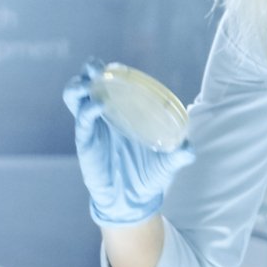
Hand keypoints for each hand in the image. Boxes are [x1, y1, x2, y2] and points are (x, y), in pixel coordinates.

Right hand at [63, 65, 195, 225]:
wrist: (131, 201)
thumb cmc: (146, 176)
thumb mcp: (166, 163)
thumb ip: (179, 155)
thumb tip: (191, 148)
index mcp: (122, 115)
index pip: (112, 86)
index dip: (112, 73)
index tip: (118, 66)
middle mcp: (104, 117)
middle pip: (89, 86)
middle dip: (90, 71)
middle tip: (95, 65)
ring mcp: (92, 129)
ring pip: (76, 100)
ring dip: (78, 87)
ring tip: (87, 80)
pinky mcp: (86, 143)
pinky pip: (82, 121)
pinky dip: (88, 110)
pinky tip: (98, 106)